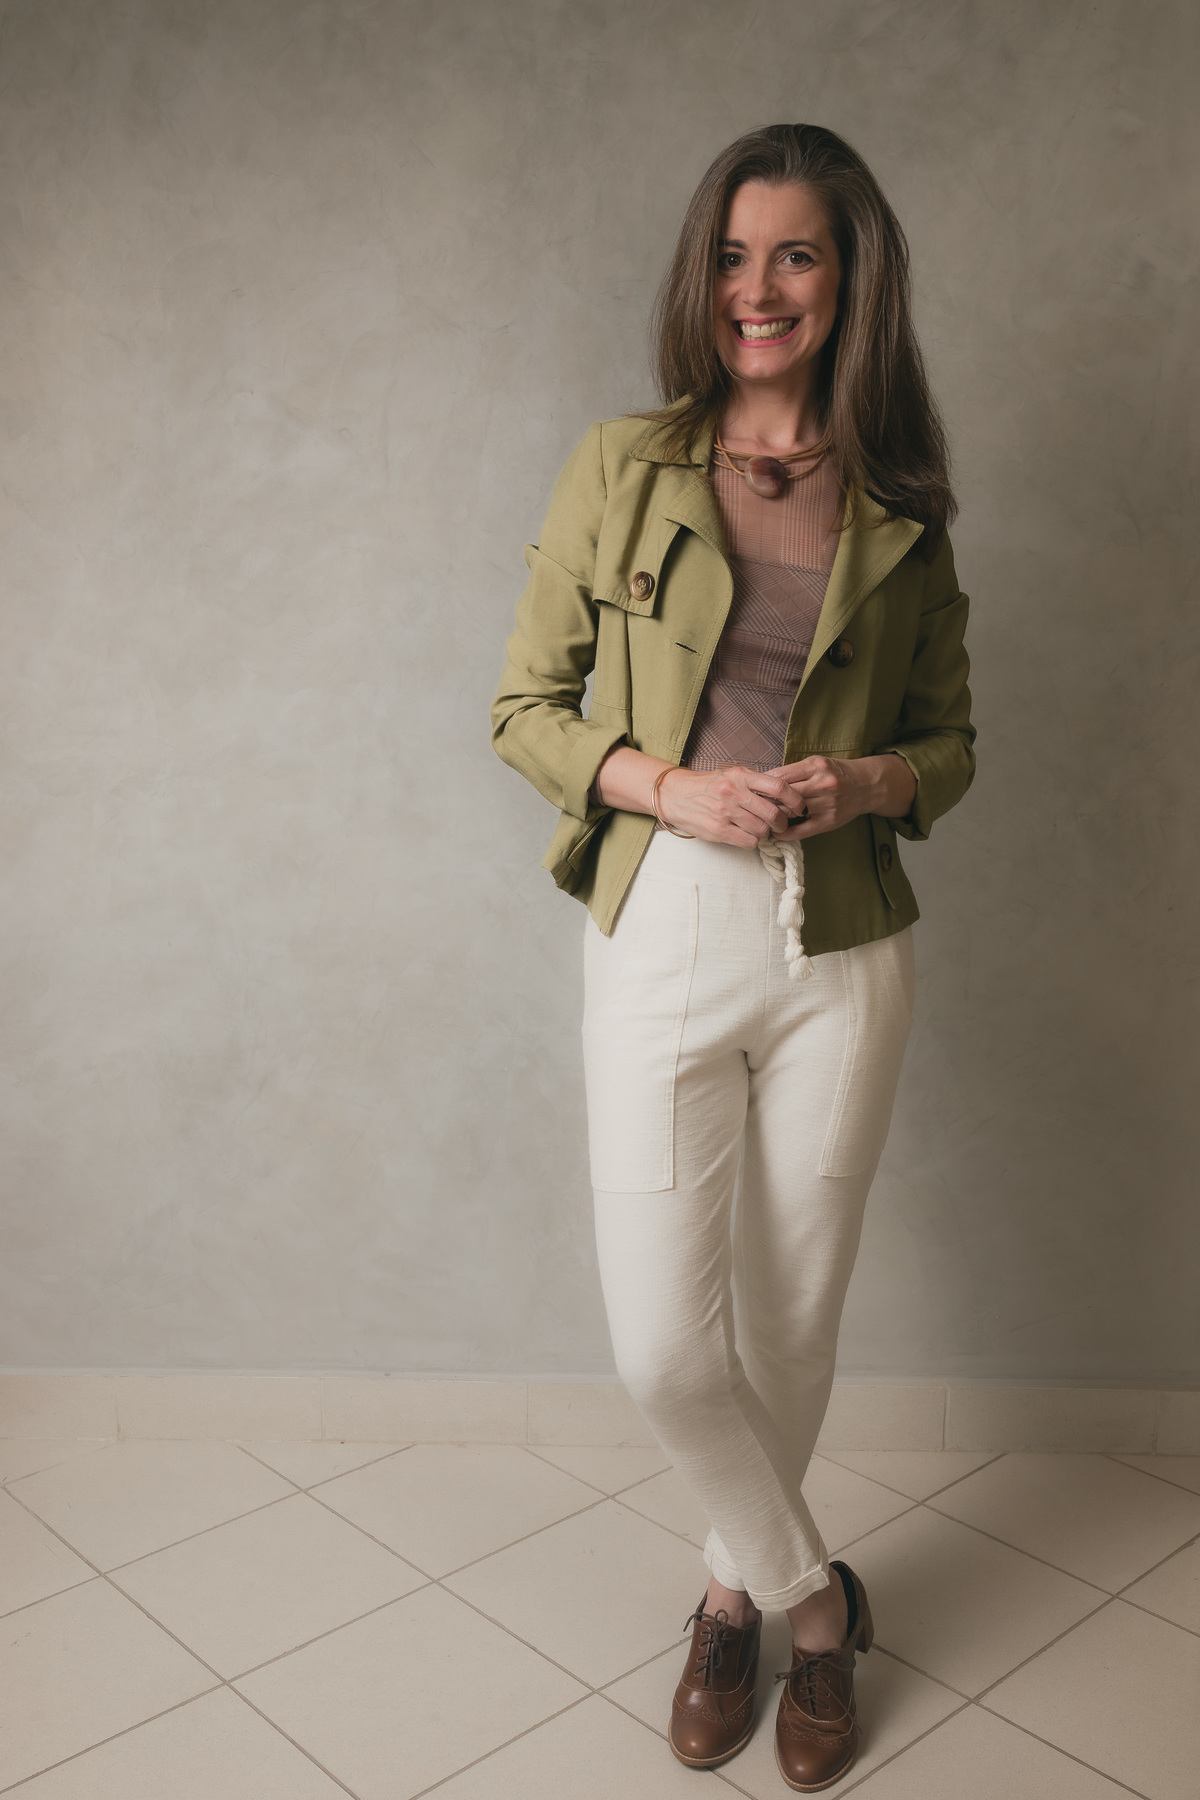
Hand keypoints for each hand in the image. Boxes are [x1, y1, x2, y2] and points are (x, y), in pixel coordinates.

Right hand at [653, 763, 793, 846]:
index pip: (778, 787)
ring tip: (757, 829)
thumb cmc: (707, 786)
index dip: (795, 800)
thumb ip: (756, 783)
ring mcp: (725, 812)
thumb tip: (786, 795)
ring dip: (765, 833)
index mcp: (741, 776)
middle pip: (773, 813)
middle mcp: (734, 792)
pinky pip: (749, 842)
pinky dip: (752, 841)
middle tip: (779, 825)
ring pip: (762, 830)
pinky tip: (745, 835)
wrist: (674, 795)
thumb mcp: (732, 776)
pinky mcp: (718, 830)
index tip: (799, 808)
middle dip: (781, 823)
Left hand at [748, 754, 916, 840]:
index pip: (781, 777)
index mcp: (816, 766)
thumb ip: (793, 771)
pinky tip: (776, 833)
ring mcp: (828, 804)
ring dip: (774, 817)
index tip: (751, 790)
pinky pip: (803, 830)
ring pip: (791, 812)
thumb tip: (762, 781)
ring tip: (760, 819)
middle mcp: (823, 784)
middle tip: (751, 807)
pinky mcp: (830, 821)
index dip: (763, 785)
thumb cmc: (836, 773)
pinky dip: (786, 833)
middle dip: (766, 802)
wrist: (866, 786)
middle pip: (785, 795)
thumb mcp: (816, 764)